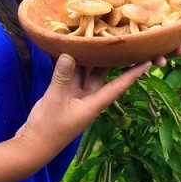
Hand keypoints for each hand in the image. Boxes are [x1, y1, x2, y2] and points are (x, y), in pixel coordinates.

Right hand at [14, 46, 180, 158]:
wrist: (31, 147)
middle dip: (111, 57)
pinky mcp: (62, 95)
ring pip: (86, 72)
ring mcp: (75, 96)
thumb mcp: (54, 100)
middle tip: (121, 37)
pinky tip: (68, 47)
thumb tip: (69, 54)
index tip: (149, 61)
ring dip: (89, 57)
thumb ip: (62, 77)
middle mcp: (88, 98)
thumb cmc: (47, 128)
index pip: (118, 86)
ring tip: (96, 35)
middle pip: (103, 74)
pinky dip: (69, 64)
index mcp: (94, 103)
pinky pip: (70, 75)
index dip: (133, 73)